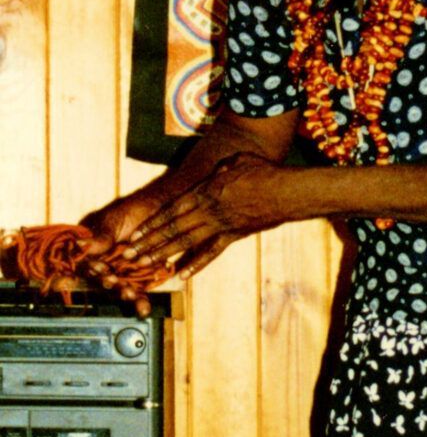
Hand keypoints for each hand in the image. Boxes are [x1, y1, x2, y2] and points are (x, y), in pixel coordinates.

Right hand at [74, 188, 171, 314]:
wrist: (162, 210)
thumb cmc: (133, 209)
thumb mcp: (114, 220)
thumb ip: (100, 237)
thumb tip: (78, 244)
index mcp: (94, 248)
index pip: (88, 263)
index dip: (92, 268)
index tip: (99, 269)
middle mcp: (106, 262)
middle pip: (103, 279)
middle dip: (110, 284)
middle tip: (115, 283)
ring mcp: (123, 270)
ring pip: (120, 287)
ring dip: (125, 294)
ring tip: (131, 295)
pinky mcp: (141, 277)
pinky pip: (139, 291)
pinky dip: (140, 301)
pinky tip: (143, 309)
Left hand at [125, 153, 297, 278]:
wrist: (287, 191)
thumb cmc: (265, 171)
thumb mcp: (237, 162)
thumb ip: (222, 169)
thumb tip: (219, 170)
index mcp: (205, 192)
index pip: (171, 210)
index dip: (150, 224)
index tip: (134, 235)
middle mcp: (208, 210)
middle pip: (171, 229)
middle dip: (148, 243)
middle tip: (128, 255)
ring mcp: (220, 225)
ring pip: (185, 242)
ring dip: (163, 254)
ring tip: (145, 265)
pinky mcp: (235, 236)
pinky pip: (211, 252)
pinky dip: (196, 264)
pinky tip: (181, 274)